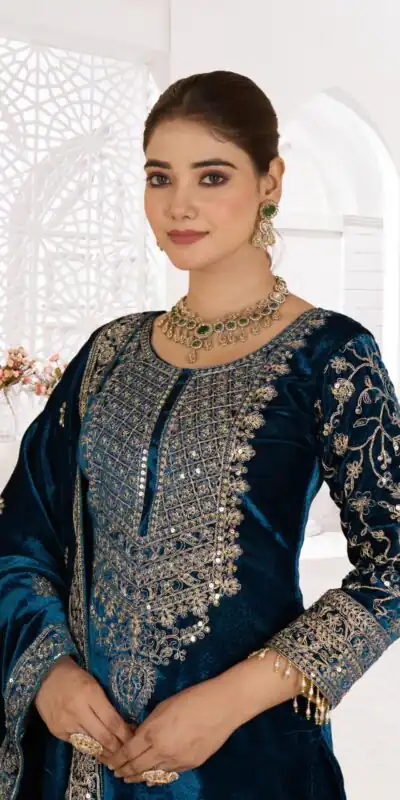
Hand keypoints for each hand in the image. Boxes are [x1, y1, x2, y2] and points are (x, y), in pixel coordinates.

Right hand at [34, 655, 133, 759]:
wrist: (44, 676)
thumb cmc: (74, 675)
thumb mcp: (94, 682)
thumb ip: (105, 702)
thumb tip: (123, 722)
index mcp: (90, 693)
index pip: (112, 720)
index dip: (125, 733)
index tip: (134, 739)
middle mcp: (78, 711)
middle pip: (103, 736)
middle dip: (118, 747)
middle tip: (128, 752)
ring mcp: (66, 723)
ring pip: (91, 744)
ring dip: (105, 752)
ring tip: (116, 757)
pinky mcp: (57, 731)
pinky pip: (78, 744)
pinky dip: (90, 748)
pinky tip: (98, 751)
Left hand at [106, 675, 240, 783]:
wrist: (222, 707)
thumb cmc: (192, 698)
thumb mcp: (163, 706)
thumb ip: (149, 724)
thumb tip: (139, 736)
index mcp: (153, 733)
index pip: (128, 752)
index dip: (117, 759)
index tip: (110, 762)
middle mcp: (162, 751)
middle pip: (137, 767)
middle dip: (124, 771)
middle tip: (116, 773)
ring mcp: (177, 761)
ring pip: (153, 774)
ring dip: (139, 777)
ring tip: (129, 778)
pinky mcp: (190, 765)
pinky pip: (169, 773)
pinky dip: (157, 775)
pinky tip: (153, 776)